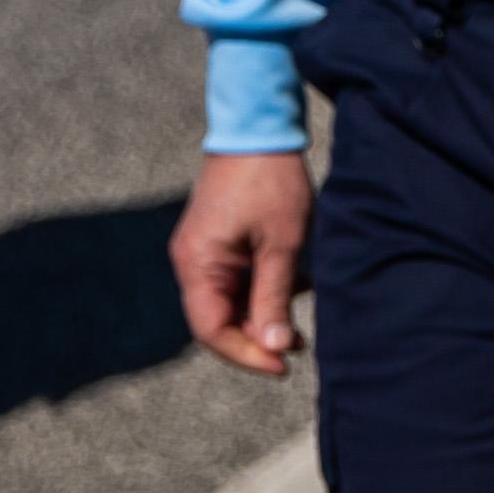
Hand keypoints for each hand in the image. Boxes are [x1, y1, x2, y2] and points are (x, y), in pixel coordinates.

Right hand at [173, 149, 313, 378]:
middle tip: (297, 348)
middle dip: (256, 338)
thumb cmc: (270, 181)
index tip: (283, 366)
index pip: (211, 330)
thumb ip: (274, 297)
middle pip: (218, 319)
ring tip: (301, 329)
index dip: (246, 354)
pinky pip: (236, 278)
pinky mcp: (220, 239)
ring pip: (230, 300)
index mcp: (198, 264)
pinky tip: (297, 290)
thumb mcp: (281, 243)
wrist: (259, 126)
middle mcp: (192, 261)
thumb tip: (275, 346)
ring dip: (262, 315)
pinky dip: (263, 290)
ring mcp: (204, 250)